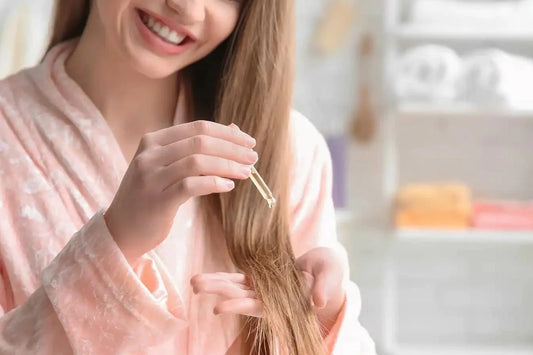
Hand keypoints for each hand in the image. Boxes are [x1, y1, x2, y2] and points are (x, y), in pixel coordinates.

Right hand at [104, 121, 256, 264]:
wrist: (121, 230)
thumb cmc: (151, 197)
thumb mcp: (169, 167)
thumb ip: (196, 149)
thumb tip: (233, 129)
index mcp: (153, 141)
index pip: (197, 127)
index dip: (227, 133)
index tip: (249, 142)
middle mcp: (150, 155)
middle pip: (200, 142)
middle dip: (232, 148)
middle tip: (253, 157)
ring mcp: (151, 177)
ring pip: (198, 161)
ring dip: (228, 165)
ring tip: (247, 172)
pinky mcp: (157, 200)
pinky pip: (191, 185)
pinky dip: (214, 183)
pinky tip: (229, 186)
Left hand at [190, 247, 345, 330]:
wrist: (326, 268)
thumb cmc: (330, 272)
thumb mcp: (331, 276)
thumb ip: (325, 287)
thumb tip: (319, 301)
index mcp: (286, 301)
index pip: (259, 306)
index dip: (240, 306)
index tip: (220, 308)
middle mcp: (271, 298)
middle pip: (240, 296)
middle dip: (218, 291)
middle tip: (195, 286)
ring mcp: (264, 288)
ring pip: (236, 288)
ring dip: (216, 285)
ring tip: (194, 282)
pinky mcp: (261, 278)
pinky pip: (239, 279)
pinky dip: (224, 278)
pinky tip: (208, 277)